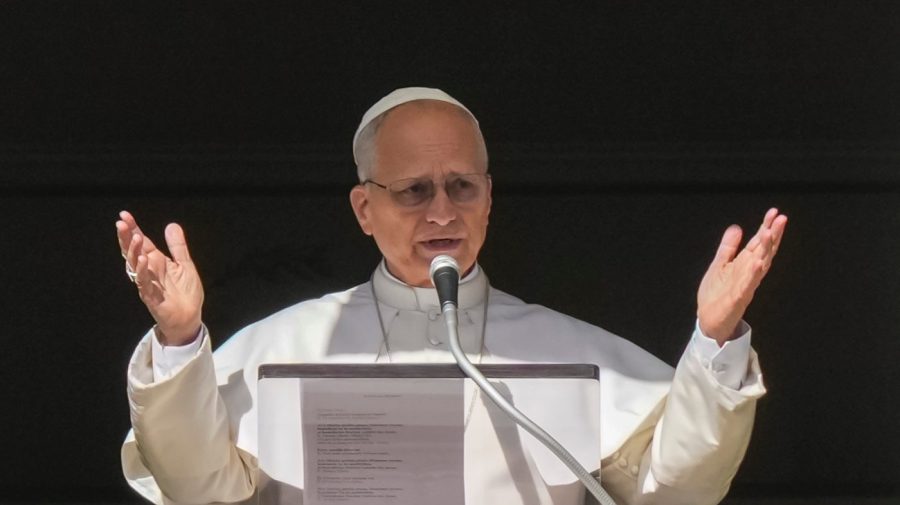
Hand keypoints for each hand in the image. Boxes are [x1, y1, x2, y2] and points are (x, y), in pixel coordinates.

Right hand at [116, 211, 203, 345]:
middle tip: (121, 223)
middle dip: (126, 237)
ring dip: (134, 251)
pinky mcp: (151, 296)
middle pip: (133, 251)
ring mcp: (147, 283)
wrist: (189, 317)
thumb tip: (171, 225)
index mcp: (156, 261)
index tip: (124, 215)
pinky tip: (143, 260)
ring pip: (135, 265)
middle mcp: (148, 271)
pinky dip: (142, 271)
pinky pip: (144, 282)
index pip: (141, 242)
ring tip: (136, 237)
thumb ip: (178, 246)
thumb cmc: (185, 293)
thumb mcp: (185, 264)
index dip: (133, 229)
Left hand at [697, 208, 787, 344]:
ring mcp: (745, 285)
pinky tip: (757, 263)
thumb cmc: (716, 294)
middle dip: (772, 235)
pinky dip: (752, 274)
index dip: (766, 227)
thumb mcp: (719, 265)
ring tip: (769, 234)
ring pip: (759, 266)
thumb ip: (728, 247)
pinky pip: (747, 285)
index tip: (774, 212)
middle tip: (781, 218)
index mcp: (744, 264)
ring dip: (765, 250)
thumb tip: (736, 227)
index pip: (759, 243)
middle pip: (764, 251)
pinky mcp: (738, 298)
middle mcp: (748, 273)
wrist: (709, 321)